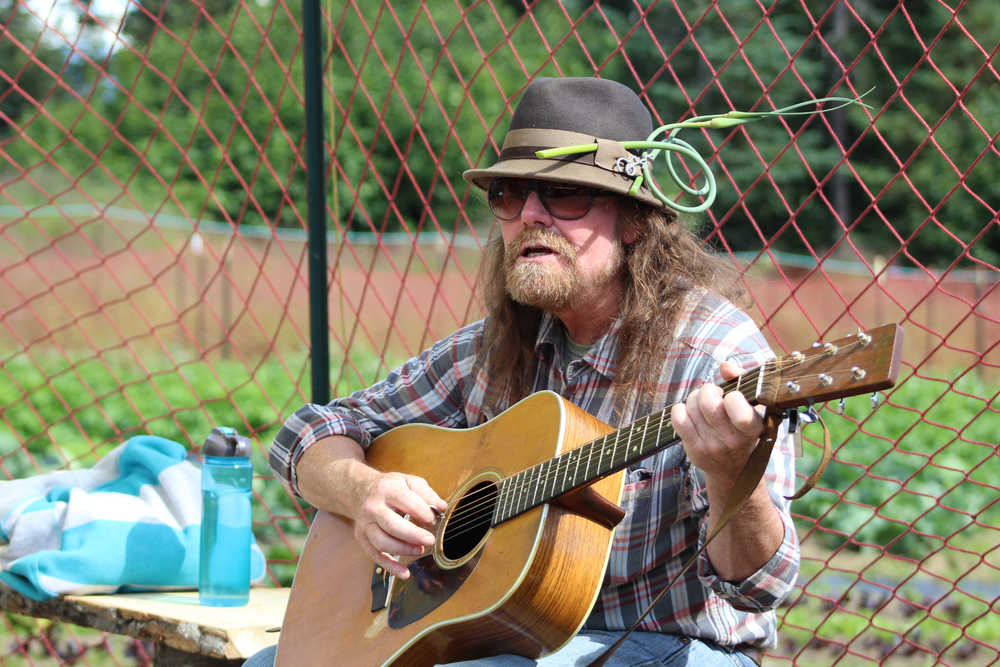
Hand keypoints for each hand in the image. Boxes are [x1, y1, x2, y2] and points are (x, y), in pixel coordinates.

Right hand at [353, 472, 447, 579]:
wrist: (360, 491)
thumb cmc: (390, 488)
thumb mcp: (409, 481)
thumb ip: (427, 494)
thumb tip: (442, 508)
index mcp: (388, 489)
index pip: (406, 501)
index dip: (422, 512)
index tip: (433, 519)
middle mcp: (373, 507)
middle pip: (392, 525)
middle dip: (413, 535)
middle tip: (430, 540)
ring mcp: (366, 524)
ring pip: (382, 542)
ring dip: (403, 550)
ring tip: (420, 550)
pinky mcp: (363, 538)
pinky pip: (375, 555)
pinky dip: (390, 567)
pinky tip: (405, 572)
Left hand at [671, 361, 764, 486]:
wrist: (734, 470)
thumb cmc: (743, 430)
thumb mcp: (752, 408)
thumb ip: (742, 381)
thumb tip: (725, 365)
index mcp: (752, 427)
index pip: (735, 403)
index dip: (730, 394)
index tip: (732, 398)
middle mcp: (732, 440)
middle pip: (707, 402)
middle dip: (707, 390)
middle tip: (713, 396)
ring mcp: (711, 446)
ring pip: (691, 406)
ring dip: (694, 398)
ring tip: (703, 405)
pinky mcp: (694, 449)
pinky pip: (678, 418)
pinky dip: (680, 408)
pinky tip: (689, 412)